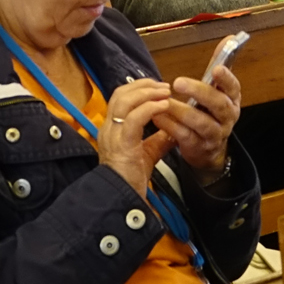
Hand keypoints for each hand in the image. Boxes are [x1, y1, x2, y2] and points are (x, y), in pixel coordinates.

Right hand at [97, 79, 174, 193]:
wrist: (122, 198)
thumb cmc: (131, 179)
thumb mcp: (148, 153)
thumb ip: (159, 139)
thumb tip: (174, 128)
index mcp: (112, 129)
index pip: (119, 97)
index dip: (138, 87)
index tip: (157, 87)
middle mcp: (109, 128)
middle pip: (120, 93)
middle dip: (143, 85)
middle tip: (163, 86)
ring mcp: (113, 135)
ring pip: (125, 101)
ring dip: (147, 93)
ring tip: (165, 93)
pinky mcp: (122, 144)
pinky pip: (134, 118)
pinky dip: (150, 108)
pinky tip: (164, 106)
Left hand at [156, 66, 240, 181]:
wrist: (208, 148)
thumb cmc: (209, 112)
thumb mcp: (216, 90)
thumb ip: (218, 65)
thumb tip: (229, 38)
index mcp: (231, 99)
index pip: (233, 87)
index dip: (226, 78)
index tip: (217, 69)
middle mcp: (227, 117)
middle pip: (218, 104)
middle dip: (199, 92)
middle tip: (179, 82)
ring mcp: (214, 134)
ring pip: (201, 122)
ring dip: (182, 111)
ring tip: (165, 101)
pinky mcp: (199, 147)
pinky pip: (185, 136)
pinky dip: (171, 126)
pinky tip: (158, 116)